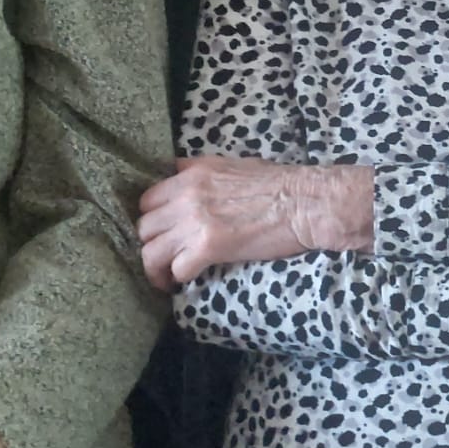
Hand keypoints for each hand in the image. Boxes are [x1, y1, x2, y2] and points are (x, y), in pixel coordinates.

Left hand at [137, 157, 372, 289]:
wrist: (305, 202)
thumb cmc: (279, 184)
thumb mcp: (232, 166)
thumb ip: (202, 174)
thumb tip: (187, 179)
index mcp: (192, 172)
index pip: (148, 198)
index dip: (152, 219)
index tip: (161, 232)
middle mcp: (187, 194)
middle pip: (144, 225)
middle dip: (151, 244)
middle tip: (164, 257)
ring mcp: (196, 220)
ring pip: (150, 250)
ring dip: (156, 267)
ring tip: (166, 278)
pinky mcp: (209, 246)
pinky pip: (176, 268)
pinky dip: (178, 278)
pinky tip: (186, 281)